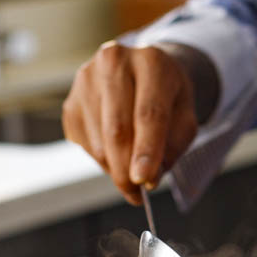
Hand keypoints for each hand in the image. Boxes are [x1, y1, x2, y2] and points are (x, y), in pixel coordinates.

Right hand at [62, 42, 200, 204]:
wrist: (147, 72)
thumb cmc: (169, 98)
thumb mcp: (185, 119)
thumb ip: (171, 149)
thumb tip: (147, 179)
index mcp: (152, 62)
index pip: (149, 114)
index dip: (146, 151)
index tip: (144, 180)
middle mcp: (115, 62)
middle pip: (117, 129)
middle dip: (126, 169)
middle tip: (136, 193)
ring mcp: (87, 79)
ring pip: (98, 141)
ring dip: (115, 167)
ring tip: (132, 168)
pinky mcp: (71, 99)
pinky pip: (83, 143)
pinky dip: (101, 158)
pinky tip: (116, 150)